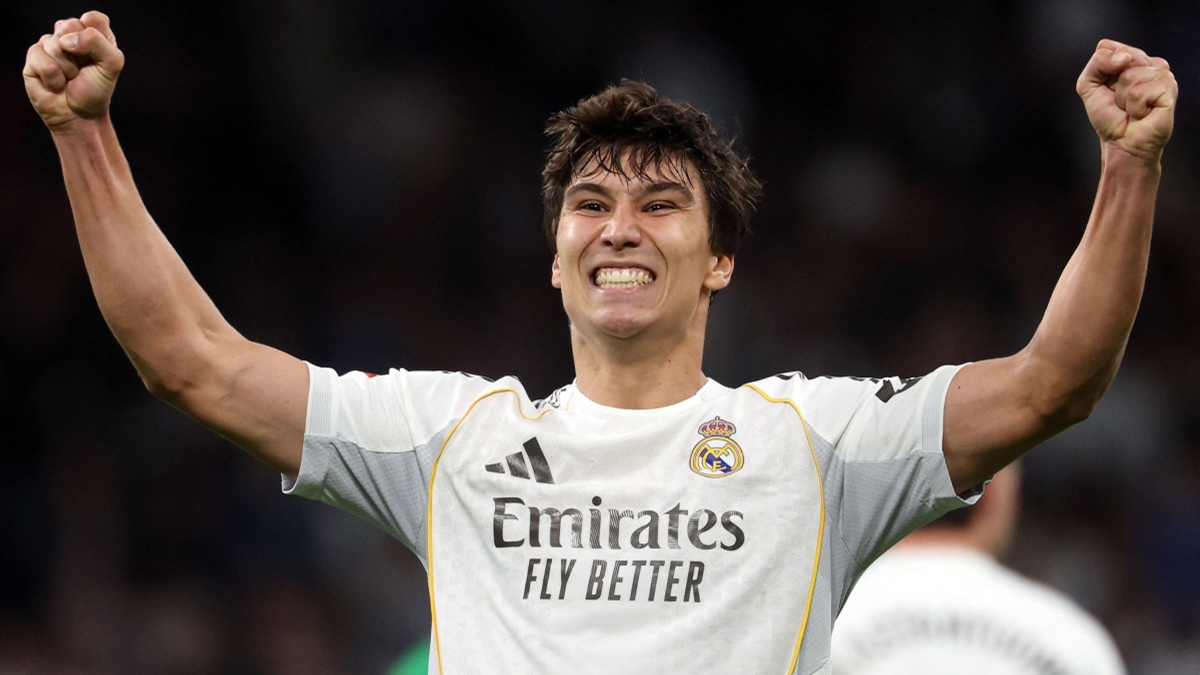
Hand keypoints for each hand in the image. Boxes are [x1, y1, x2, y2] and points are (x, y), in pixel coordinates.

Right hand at [23, 11, 123, 129]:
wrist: (79, 116)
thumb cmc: (96, 90)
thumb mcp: (112, 65)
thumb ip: (98, 43)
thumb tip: (66, 40)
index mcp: (93, 33)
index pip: (94, 18)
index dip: (95, 36)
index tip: (97, 56)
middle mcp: (70, 35)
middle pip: (70, 25)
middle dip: (80, 53)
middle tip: (82, 69)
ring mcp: (50, 44)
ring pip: (56, 45)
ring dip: (68, 69)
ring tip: (70, 78)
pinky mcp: (34, 56)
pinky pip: (43, 60)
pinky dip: (54, 78)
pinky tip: (56, 83)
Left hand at [1077, 39, 1177, 162]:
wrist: (1122, 143)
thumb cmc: (1109, 117)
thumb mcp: (1089, 86)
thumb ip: (1097, 63)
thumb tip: (1124, 57)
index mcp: (1131, 59)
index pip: (1107, 46)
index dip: (1100, 69)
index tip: (1106, 88)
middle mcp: (1149, 63)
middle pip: (1121, 57)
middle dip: (1112, 84)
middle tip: (1120, 101)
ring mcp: (1162, 75)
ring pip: (1130, 75)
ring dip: (1124, 98)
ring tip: (1132, 108)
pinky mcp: (1169, 89)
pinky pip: (1140, 91)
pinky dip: (1134, 106)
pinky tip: (1142, 113)